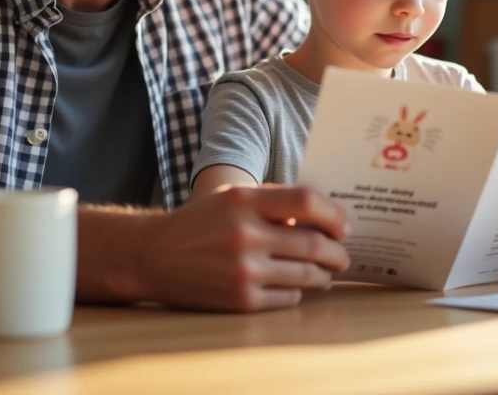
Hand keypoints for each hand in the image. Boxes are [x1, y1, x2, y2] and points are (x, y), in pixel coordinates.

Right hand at [144, 185, 350, 311]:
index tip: (344, 226)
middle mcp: (245, 235)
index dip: (334, 214)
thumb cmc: (199, 222)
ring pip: (307, 274)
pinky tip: (297, 286)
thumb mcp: (232, 198)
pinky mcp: (240, 300)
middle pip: (314, 243)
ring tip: (327, 272)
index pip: (307, 202)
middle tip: (343, 255)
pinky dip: (298, 291)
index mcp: (245, 201)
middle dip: (338, 252)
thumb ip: (274, 201)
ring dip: (324, 275)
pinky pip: (288, 297)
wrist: (153, 256)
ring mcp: (244, 270)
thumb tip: (323, 216)